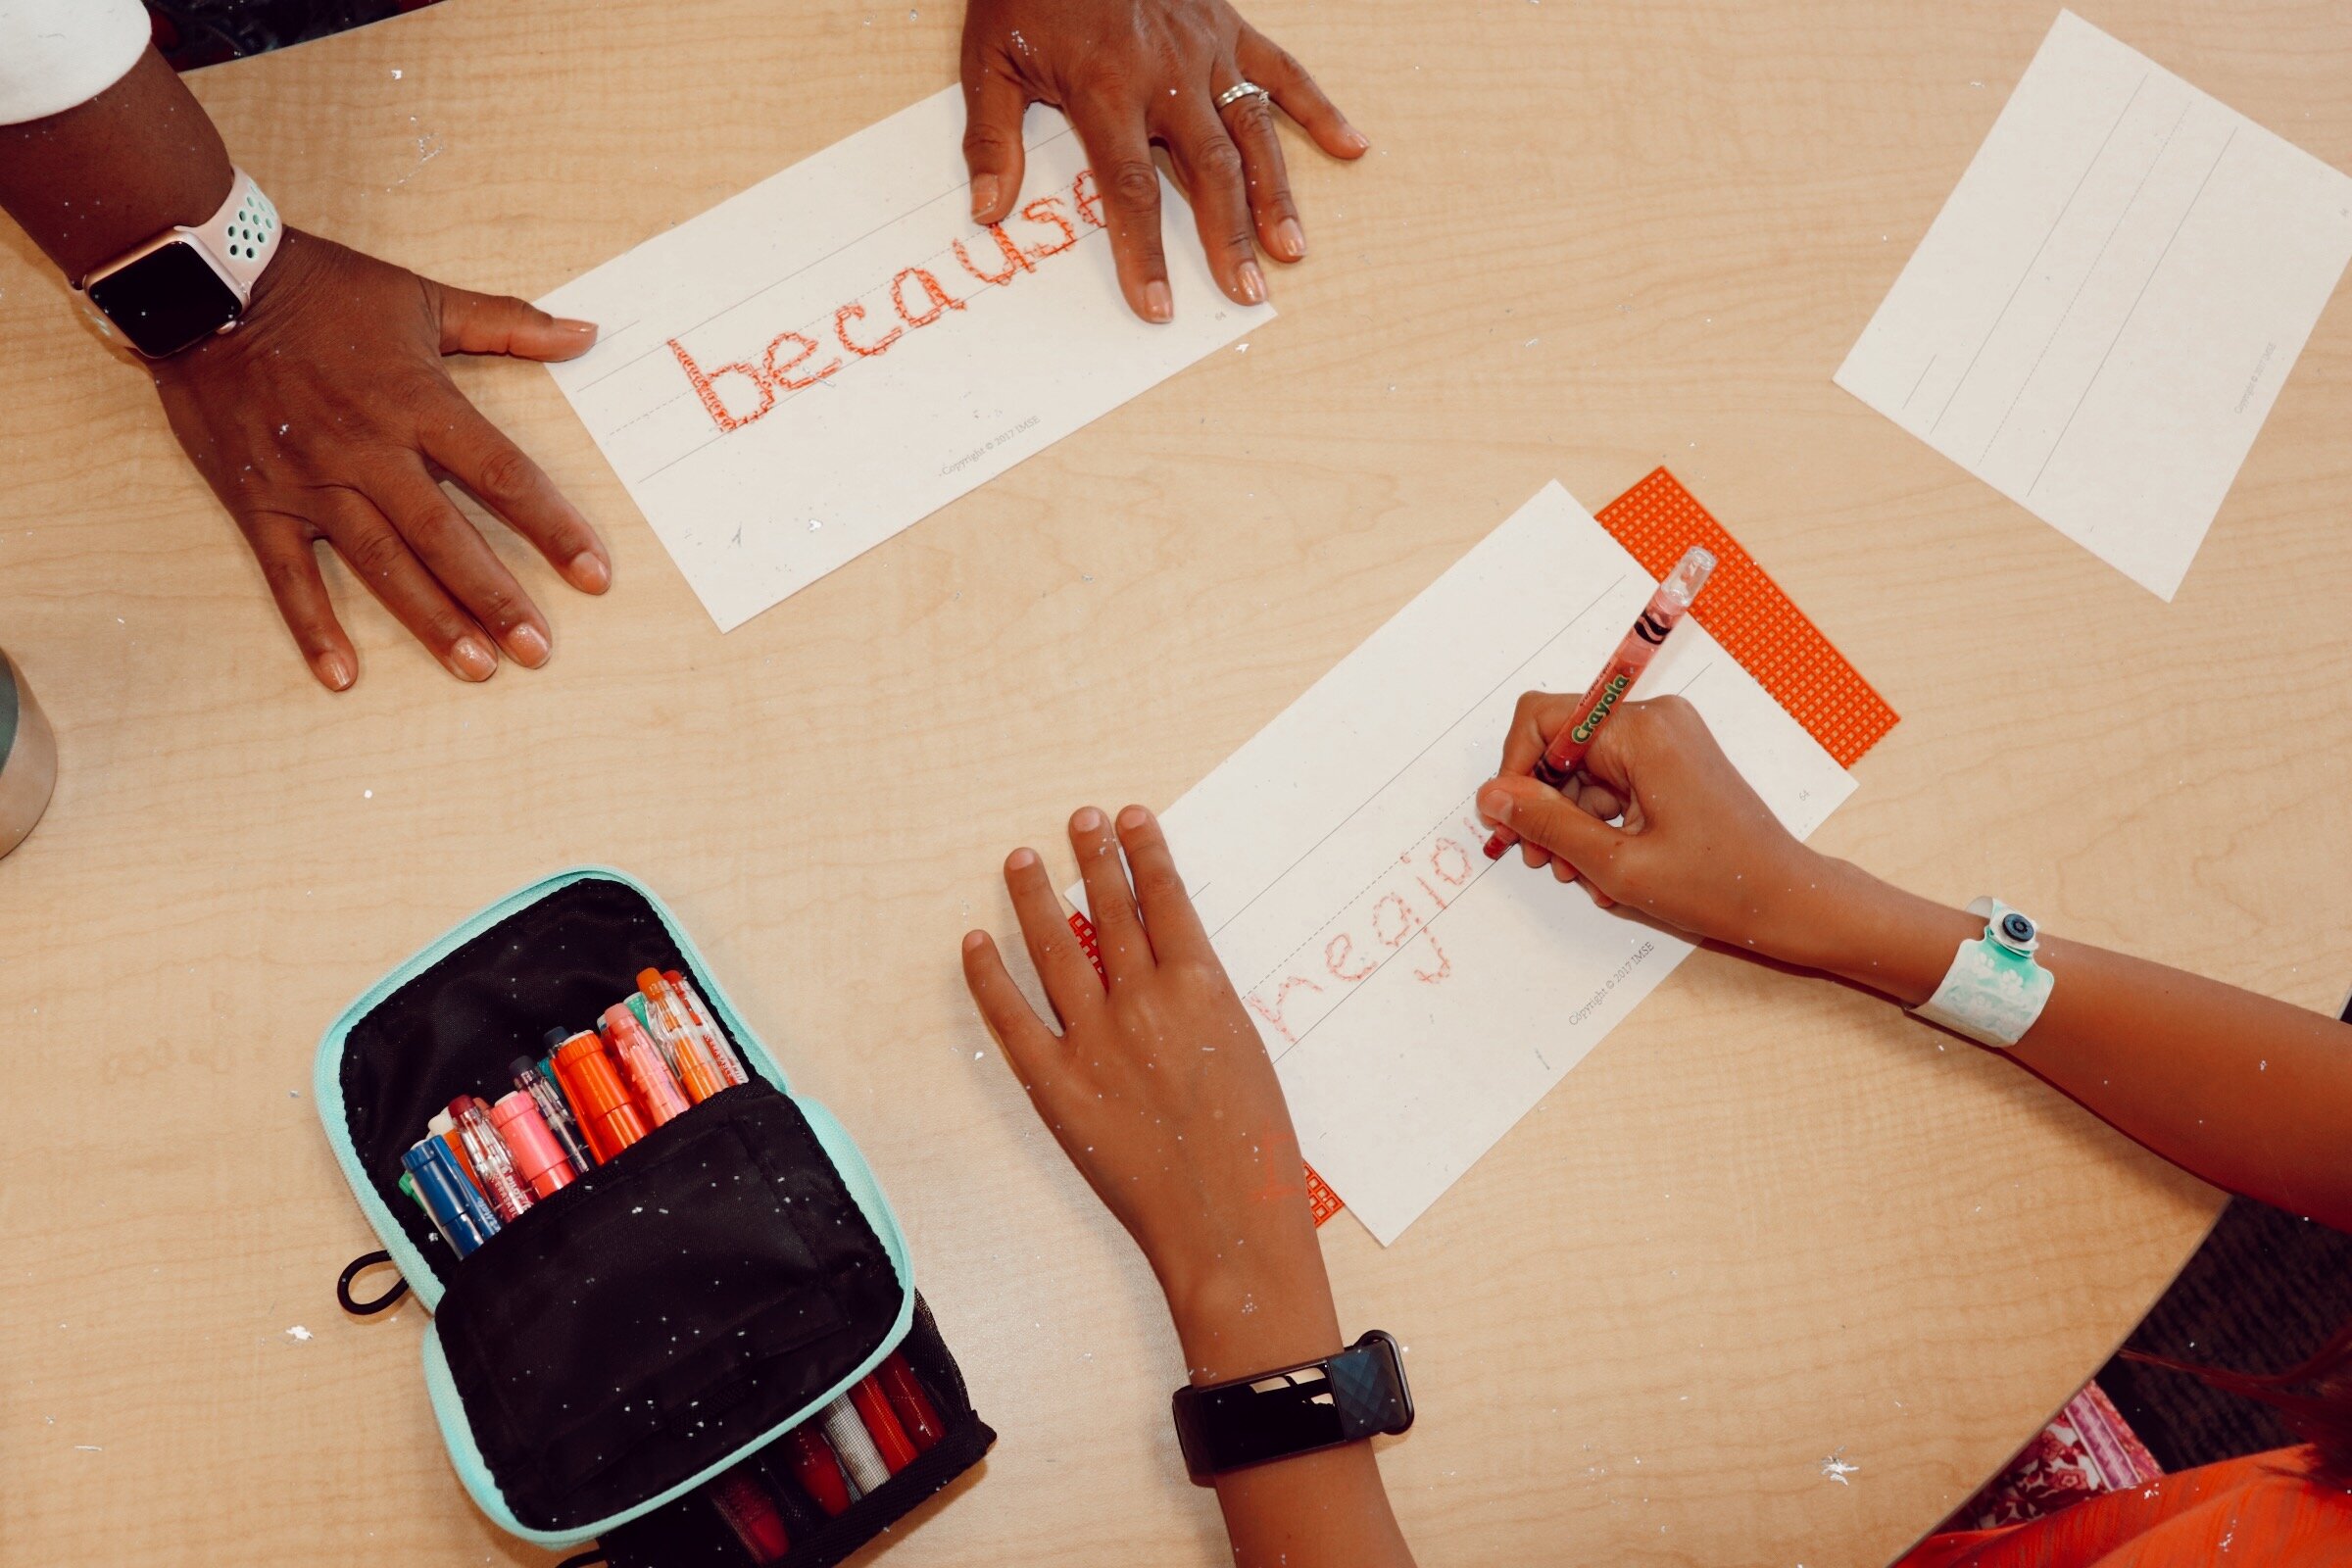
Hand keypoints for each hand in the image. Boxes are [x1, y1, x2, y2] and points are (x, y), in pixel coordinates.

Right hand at [149, 229, 610, 689]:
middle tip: (537, 650)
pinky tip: (341, 675)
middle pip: (445, 538)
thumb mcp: (422, 298)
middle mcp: (369, 451)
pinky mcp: (257, 501)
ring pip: (380, 565)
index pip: (502, 476)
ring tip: (475, 667)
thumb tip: (586, 334)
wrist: (201, 283)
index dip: (553, 527)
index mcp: (419, 403)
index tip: (593, 574)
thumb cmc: (320, 290)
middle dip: (495, 599)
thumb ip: (507, 325)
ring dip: (430, 621)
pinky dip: (312, 627)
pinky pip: (287, 576)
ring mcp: (311, 482)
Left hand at [958, 0, 1367, 321]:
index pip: (1131, 189)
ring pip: (1252, 133)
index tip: (1157, 304)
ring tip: (1291, 249)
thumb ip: (990, 136)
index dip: (1145, 252)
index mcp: (1106, 87)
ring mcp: (1206, 49)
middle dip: (1230, 238)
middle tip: (1247, 291)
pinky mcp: (1230, 26)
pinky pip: (1282, 72)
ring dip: (1276, 195)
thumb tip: (988, 211)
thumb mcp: (989, 57)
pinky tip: (1351, 146)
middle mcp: (1167, 74)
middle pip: (1208, 171)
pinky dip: (1319, 109)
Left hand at [961, 804, 1339, 1379]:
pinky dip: (989, 978)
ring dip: (1035, 899)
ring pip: (1055, 949)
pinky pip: (1012, 1019)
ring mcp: (1093, 1040)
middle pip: (1110, 910)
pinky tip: (975, 943)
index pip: (1164, 899)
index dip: (1145, 854)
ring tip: (1022, 861)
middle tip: (1078, 820)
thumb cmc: (1254, 1148)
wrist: (1226, 1220)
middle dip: (1093, 858)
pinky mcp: (1056, 1085)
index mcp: (1200, 986)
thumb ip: (1204, 1007)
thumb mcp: (1247, 1052)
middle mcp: (1141, 1000)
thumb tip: (1171, 976)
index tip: (1131, 819)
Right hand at [1476, 694, 1834, 964]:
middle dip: (1543, 805)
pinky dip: (1599, 822)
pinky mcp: (1672, 761)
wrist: (1786, 899)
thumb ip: (1546, 824)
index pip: (1543, 719)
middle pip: (1562, 746)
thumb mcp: (1615, 863)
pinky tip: (1605, 868)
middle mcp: (1655, 721)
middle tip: (1541, 860)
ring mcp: (1666, 740)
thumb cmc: (1717, 885)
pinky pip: (1612, 781)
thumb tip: (1492, 796)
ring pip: (1584, 770)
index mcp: (1642, 731)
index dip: (1515, 771)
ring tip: (1578, 874)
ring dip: (1570, 822)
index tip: (1511, 821)